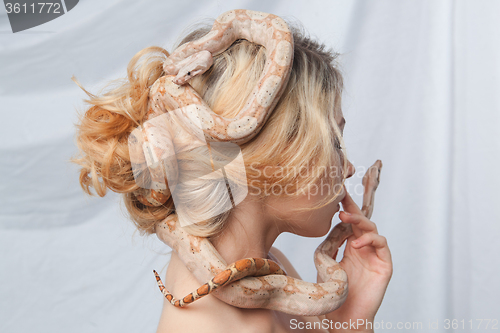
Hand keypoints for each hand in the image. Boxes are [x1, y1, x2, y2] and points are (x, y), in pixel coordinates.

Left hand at [325, 190, 391, 331]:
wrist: (344, 317)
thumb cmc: (335, 293)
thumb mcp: (326, 264)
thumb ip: (329, 244)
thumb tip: (328, 224)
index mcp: (350, 246)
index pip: (350, 222)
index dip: (347, 206)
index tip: (339, 191)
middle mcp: (364, 248)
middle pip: (362, 221)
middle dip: (352, 210)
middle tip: (340, 205)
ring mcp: (375, 255)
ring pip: (373, 229)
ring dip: (360, 221)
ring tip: (345, 219)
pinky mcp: (385, 265)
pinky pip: (382, 244)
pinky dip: (370, 239)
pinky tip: (356, 244)